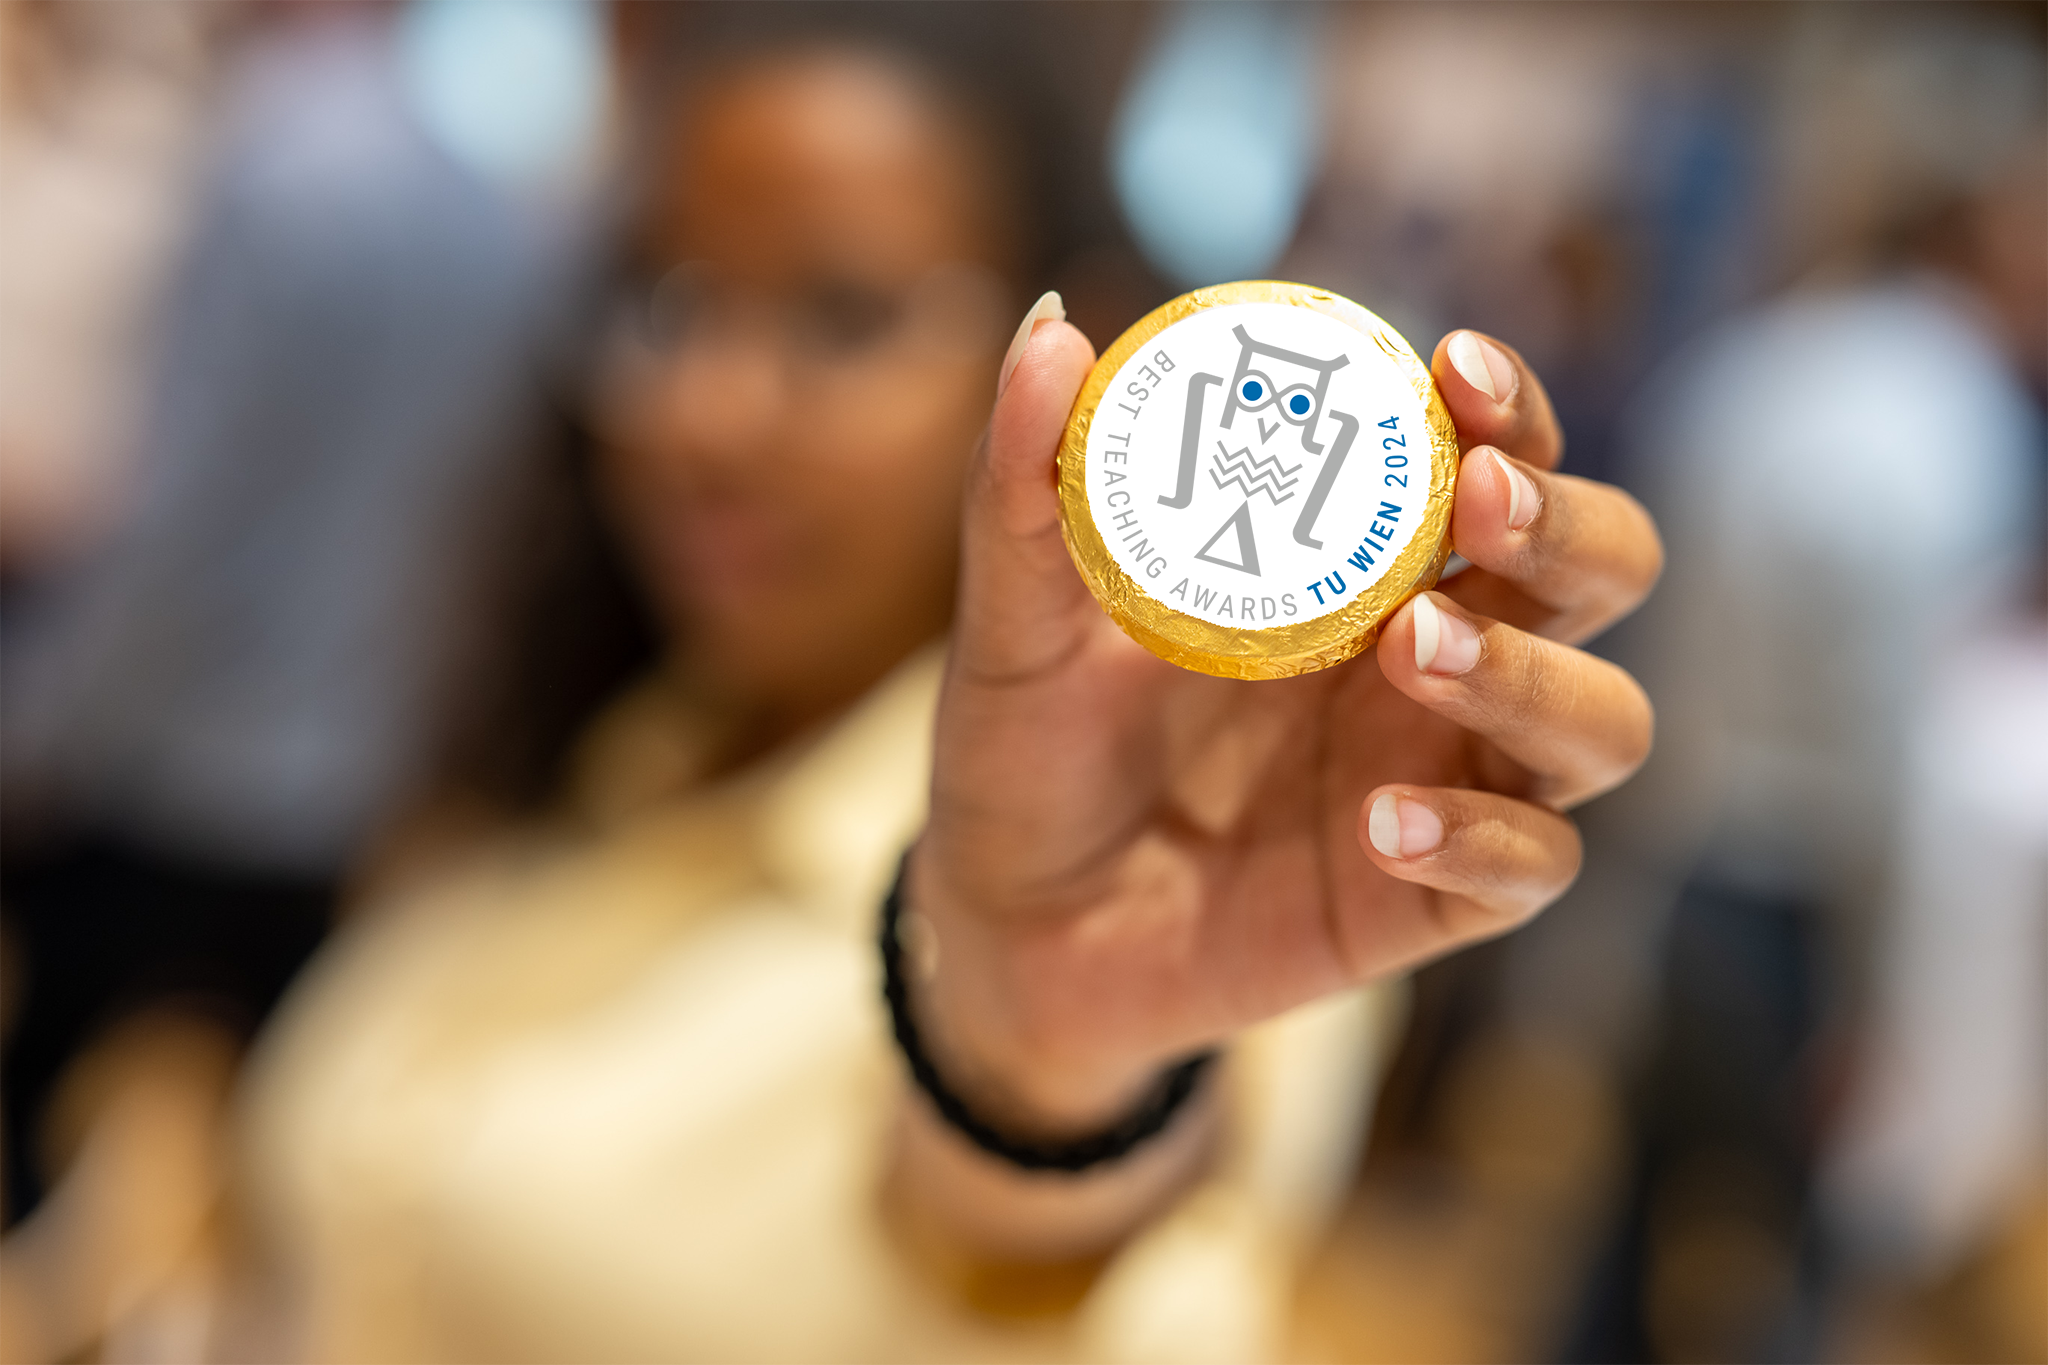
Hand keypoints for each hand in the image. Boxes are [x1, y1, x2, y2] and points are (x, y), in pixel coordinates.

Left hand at [911, 321, 1660, 1131]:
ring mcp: (1446, 777)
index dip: (1512, 406)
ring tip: (1410, 652)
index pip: (1497, 457)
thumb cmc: (1029, 749)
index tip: (1457, 368)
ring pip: (1600, 720)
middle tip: (1481, 501)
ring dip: (1533, 675)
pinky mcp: (1432, 899)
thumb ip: (1025, 484)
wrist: (1006, 924)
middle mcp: (1432, 658)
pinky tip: (1383, 822)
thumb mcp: (1013, 619)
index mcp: (1360, 565)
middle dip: (1571, 523)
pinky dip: (1485, 838)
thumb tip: (1049, 326)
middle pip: (1603, 571)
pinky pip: (1532, 865)